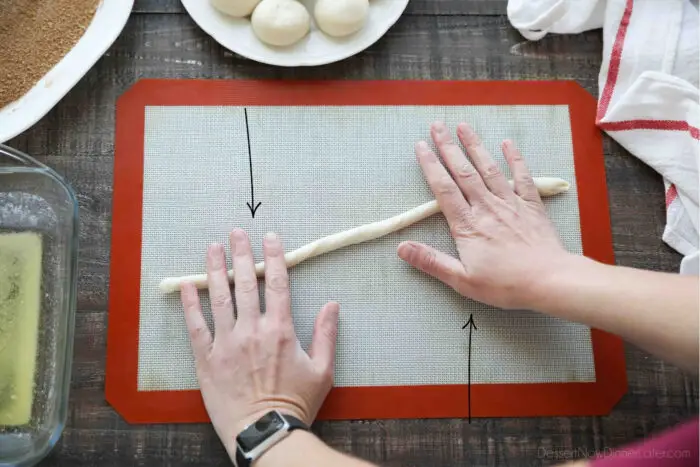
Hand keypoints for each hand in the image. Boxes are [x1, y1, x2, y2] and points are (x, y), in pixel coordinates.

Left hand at [180, 230, 338, 455]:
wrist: (266, 432)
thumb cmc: (295, 404)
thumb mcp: (323, 371)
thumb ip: (326, 335)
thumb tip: (332, 305)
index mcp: (280, 330)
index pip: (277, 284)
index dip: (273, 257)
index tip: (269, 237)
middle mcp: (252, 330)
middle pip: (246, 283)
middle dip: (242, 254)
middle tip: (236, 232)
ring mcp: (227, 343)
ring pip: (219, 298)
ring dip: (215, 270)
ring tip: (212, 247)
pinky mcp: (207, 359)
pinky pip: (196, 326)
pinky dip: (190, 305)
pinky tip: (187, 285)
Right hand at [397, 122, 570, 309]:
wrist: (549, 281)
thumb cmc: (505, 285)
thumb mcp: (462, 280)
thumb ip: (431, 262)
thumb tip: (401, 248)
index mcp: (467, 225)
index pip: (444, 189)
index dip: (431, 165)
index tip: (421, 146)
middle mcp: (487, 207)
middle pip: (464, 171)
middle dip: (449, 147)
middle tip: (437, 125)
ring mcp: (510, 203)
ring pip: (489, 168)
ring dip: (475, 145)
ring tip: (464, 126)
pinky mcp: (531, 206)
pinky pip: (522, 177)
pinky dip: (515, 159)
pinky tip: (507, 143)